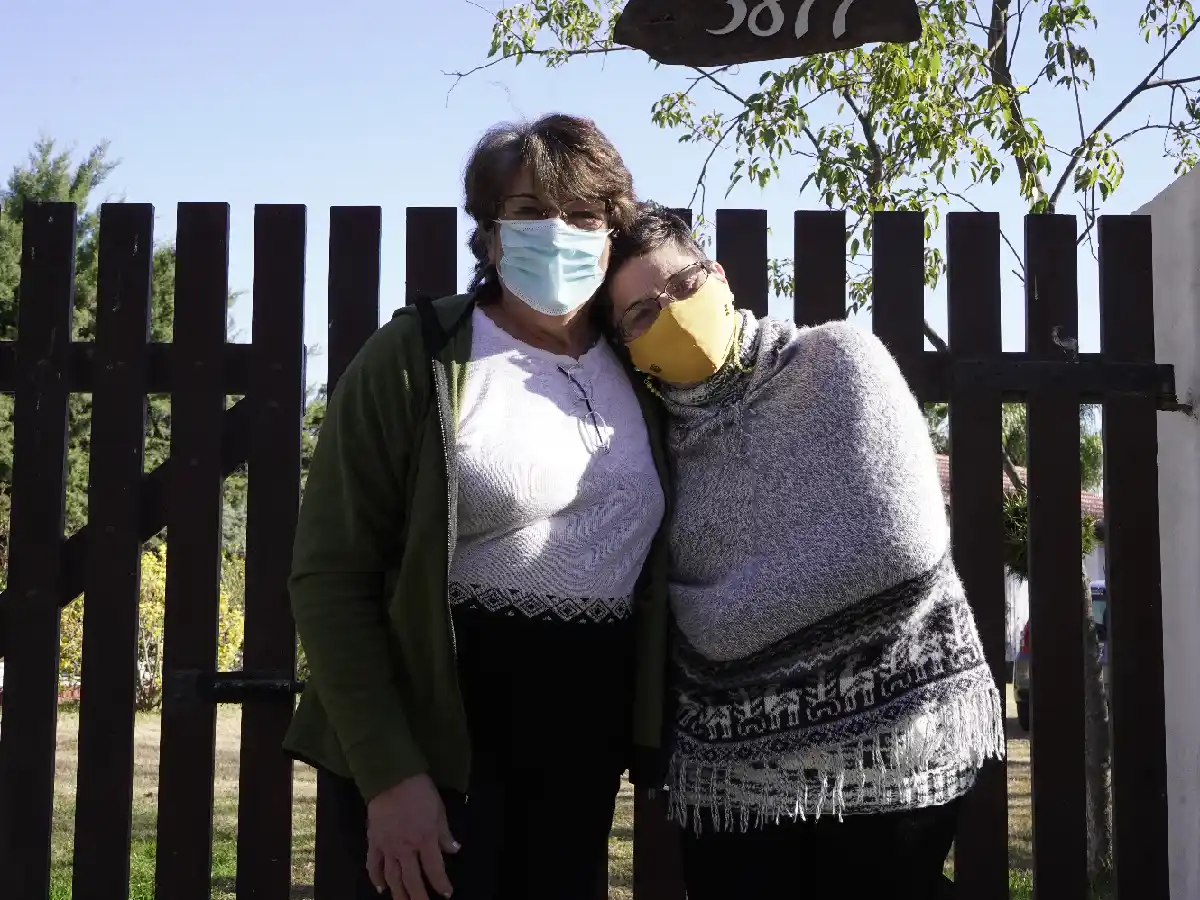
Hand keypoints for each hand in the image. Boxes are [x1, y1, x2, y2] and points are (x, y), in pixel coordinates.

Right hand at [366, 774, 459, 898]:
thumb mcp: (439, 810)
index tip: (446, 893)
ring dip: (399, 894)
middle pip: (412, 880)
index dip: (441, 884)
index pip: (434, 869)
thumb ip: (445, 834)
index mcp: (425, 839)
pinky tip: (381, 888)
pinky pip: (374, 864)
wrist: (391, 778)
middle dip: (419, 897)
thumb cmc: (419, 791)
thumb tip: (454, 850)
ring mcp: (387, 846)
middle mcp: (406, 848)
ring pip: (393, 877)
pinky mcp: (374, 841)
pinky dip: (376, 878)